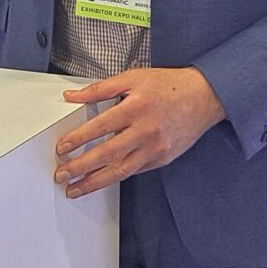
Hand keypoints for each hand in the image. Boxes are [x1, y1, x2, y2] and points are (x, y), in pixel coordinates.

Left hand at [53, 67, 225, 198]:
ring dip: (94, 182)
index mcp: (136, 107)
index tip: (62, 148)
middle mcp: (146, 130)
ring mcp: (155, 147)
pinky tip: (100, 180)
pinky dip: (116, 177)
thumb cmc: (169, 86)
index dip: (78, 139)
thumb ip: (100, 89)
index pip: (100, 126)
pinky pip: (135, 170)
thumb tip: (72, 96)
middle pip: (107, 154)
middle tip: (61, 175)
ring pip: (120, 170)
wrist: (204, 97)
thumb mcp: (133, 78)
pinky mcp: (162, 158)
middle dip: (80, 167)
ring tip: (76, 189)